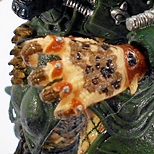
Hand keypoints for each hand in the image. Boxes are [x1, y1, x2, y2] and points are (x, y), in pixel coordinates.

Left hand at [22, 35, 147, 117]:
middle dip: (35, 79)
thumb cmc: (103, 54)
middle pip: (38, 75)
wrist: (125, 63)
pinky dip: (61, 111)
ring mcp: (74, 82)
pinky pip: (64, 110)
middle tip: (39, 80)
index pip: (37, 46)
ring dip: (47, 95)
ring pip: (47, 94)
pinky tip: (64, 107)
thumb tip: (47, 45)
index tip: (29, 58)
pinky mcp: (83, 97)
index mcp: (66, 48)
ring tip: (55, 92)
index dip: (28, 53)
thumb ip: (64, 45)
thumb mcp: (82, 42)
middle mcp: (67, 65)